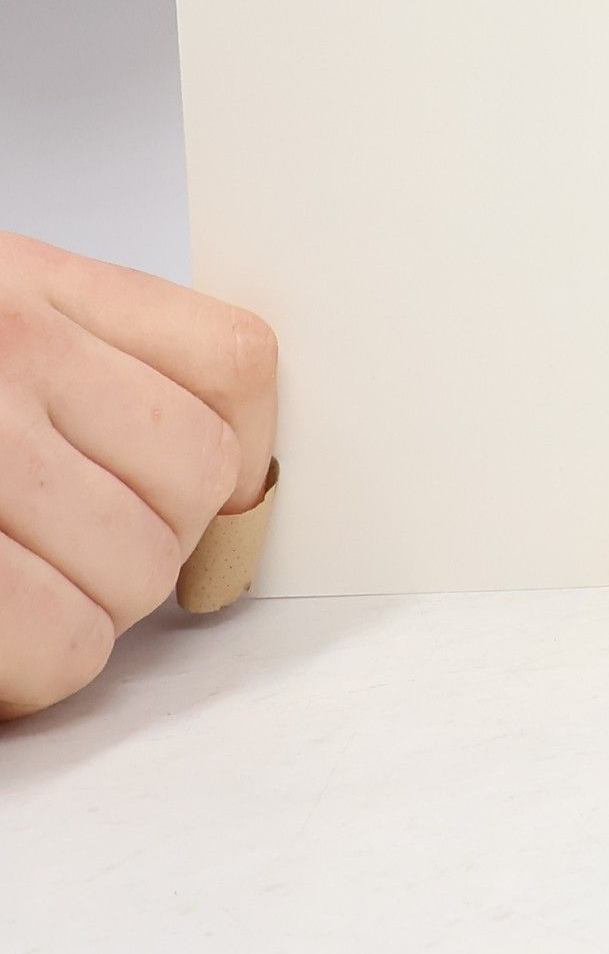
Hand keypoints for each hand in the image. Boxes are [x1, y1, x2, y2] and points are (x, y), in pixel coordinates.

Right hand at [0, 232, 275, 718]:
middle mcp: (12, 348)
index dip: (240, 452)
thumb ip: (87, 362)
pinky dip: (38, 669)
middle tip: (70, 560)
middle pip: (200, 475)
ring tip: (21, 596)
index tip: (211, 500)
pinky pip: (61, 642)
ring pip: (139, 569)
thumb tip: (231, 467)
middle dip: (152, 542)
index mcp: (31, 283)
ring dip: (92, 611)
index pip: (234, 360)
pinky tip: (3, 648)